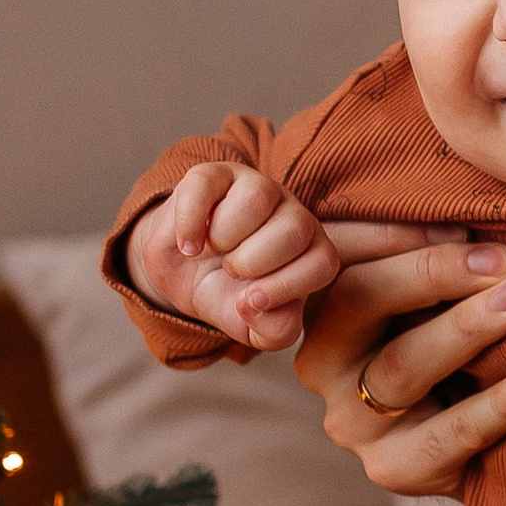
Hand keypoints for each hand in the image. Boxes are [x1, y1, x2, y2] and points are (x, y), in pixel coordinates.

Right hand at [128, 163, 339, 352]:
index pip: (323, 262)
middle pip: (294, 229)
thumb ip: (273, 331)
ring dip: (226, 238)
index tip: (249, 302)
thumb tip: (259, 307)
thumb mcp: (252, 327)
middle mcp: (292, 213)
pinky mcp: (215, 173)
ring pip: (256, 199)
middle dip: (254, 263)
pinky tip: (188, 244)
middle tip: (232, 271)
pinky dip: (191, 222)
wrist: (181, 272)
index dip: (285, 287)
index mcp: (311, 250)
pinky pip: (206, 185)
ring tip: (213, 250)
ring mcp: (256, 187)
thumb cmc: (227, 294)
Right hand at [296, 234, 505, 498]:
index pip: (339, 254)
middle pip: (358, 300)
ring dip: (469, 328)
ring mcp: (351, 420)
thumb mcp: (437, 295)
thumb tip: (472, 221)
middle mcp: (322, 362)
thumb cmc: (460, 346)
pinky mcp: (393, 468)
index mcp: (323, 306)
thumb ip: (436, 253)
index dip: (395, 232)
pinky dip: (497, 405)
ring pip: (402, 366)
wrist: (483, 450)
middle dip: (434, 273)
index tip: (465, 224)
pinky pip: (446, 435)